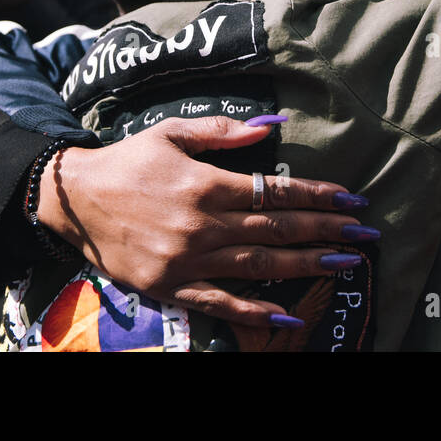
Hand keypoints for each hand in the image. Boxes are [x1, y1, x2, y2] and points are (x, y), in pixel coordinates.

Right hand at [40, 115, 371, 327]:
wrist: (74, 199)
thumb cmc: (128, 160)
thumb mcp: (172, 132)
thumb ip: (224, 132)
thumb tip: (272, 126)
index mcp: (207, 184)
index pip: (277, 190)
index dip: (318, 195)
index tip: (352, 199)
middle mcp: (203, 224)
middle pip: (277, 230)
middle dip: (326, 230)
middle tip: (366, 234)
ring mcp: (188, 260)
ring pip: (259, 266)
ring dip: (306, 266)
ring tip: (345, 263)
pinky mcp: (171, 286)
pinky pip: (220, 302)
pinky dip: (254, 311)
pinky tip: (287, 315)